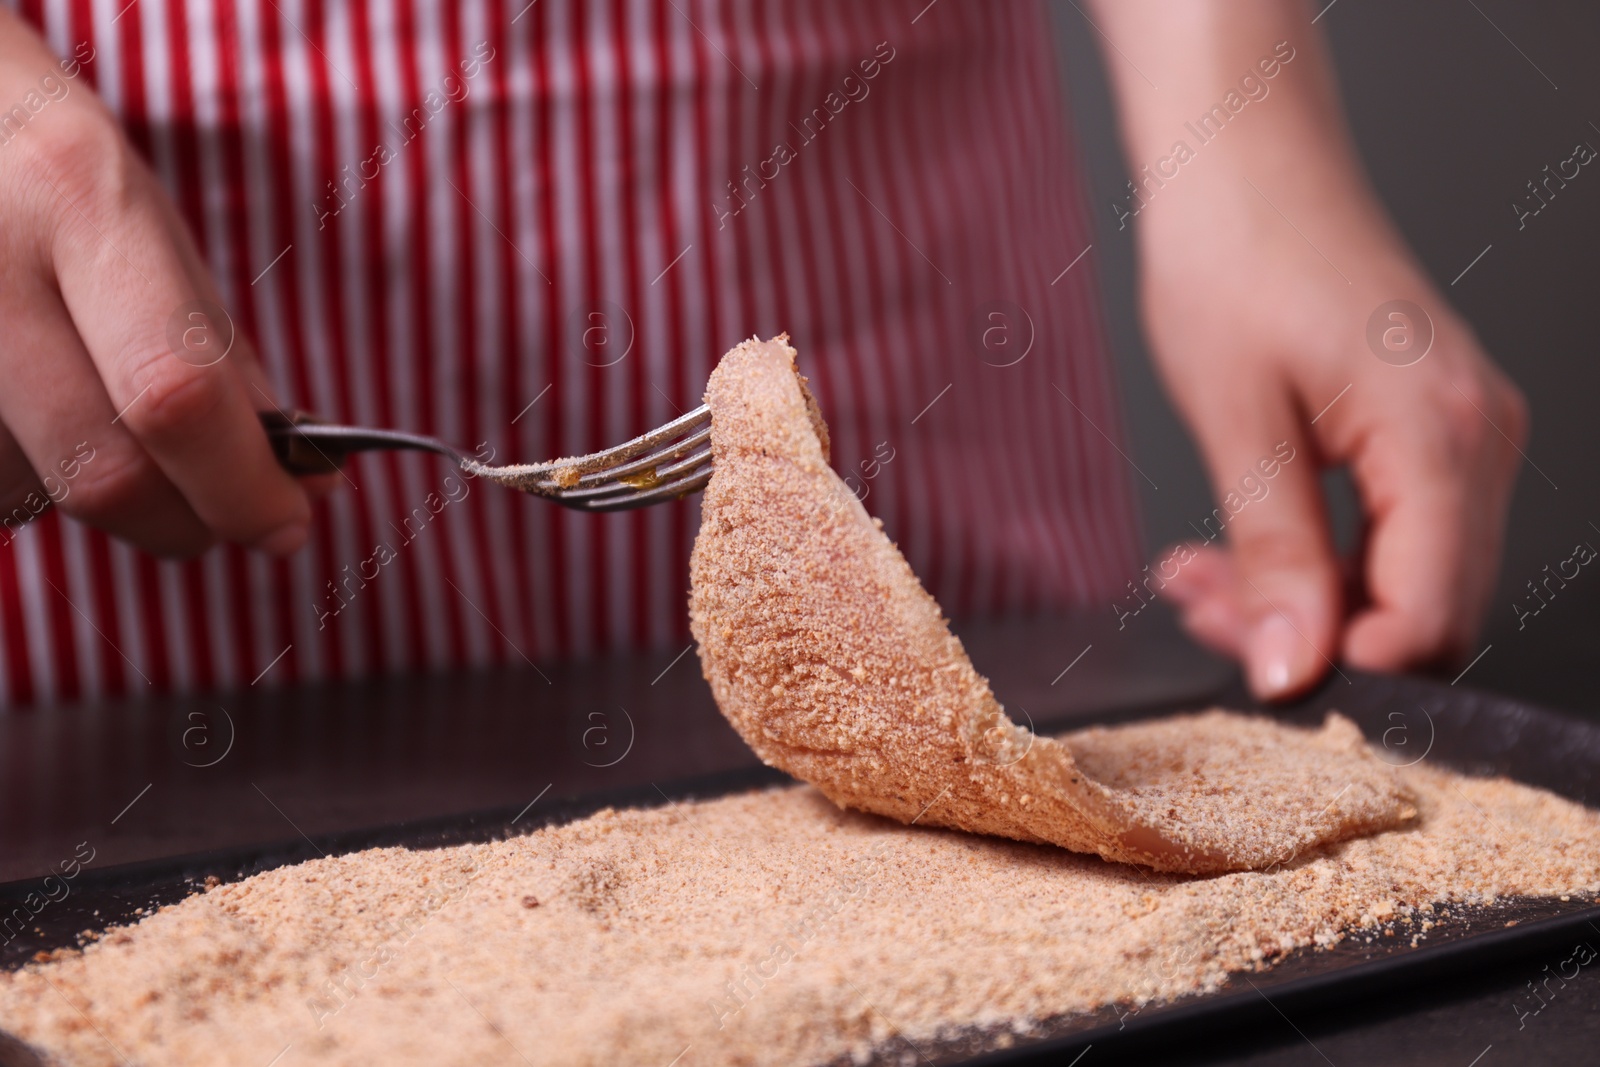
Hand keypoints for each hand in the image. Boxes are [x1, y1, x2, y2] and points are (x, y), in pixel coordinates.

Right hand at [0, 10, 311, 556]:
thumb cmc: (53, 170)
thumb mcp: (151, 226)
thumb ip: (224, 358)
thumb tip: (304, 485)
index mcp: (79, 199)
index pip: (174, 393)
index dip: (241, 484)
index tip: (288, 521)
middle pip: (100, 470)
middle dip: (186, 520)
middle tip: (229, 514)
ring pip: (33, 491)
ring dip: (106, 499)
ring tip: (113, 424)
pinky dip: (35, 478)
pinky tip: (42, 417)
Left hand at [1138, 163, 1525, 699]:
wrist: (1243, 164)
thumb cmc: (1234, 258)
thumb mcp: (1237, 421)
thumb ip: (1276, 556)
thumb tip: (1294, 671)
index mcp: (1445, 435)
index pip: (1426, 618)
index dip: (1340, 666)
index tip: (1248, 666)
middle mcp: (1479, 438)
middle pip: (1423, 610)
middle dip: (1310, 636)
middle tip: (1200, 612)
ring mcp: (1464, 434)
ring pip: (1401, 580)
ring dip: (1299, 599)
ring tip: (1195, 577)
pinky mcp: (1429, 429)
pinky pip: (1390, 534)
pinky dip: (1312, 558)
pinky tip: (1229, 551)